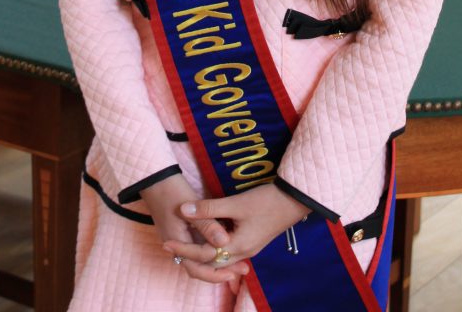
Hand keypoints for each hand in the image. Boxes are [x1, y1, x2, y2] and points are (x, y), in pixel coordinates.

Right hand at [140, 174, 246, 284]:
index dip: (217, 269)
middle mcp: (177, 245)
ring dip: (216, 262)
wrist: (155, 178)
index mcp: (177, 242)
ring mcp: (179, 239)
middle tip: (241, 271)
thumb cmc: (172, 190)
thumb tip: (224, 243)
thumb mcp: (190, 207)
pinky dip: (211, 250)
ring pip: (199, 259)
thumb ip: (207, 225)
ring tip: (238, 263)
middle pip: (198, 267)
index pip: (197, 266)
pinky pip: (198, 247)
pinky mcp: (183, 231)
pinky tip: (226, 246)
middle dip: (219, 273)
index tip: (235, 268)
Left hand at [163, 184, 309, 280]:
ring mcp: (249, 248)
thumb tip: (183, 210)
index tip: (166, 243)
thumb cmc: (266, 201)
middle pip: (210, 262)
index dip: (184, 249)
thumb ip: (209, 209)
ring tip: (185, 243)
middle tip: (171, 246)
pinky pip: (228, 251)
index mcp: (237, 247)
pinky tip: (208, 238)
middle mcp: (242, 253)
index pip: (203, 255)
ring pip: (219, 258)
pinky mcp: (252, 241)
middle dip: (190, 255)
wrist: (295, 199)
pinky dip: (214, 247)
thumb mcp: (236, 203)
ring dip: (202, 253)